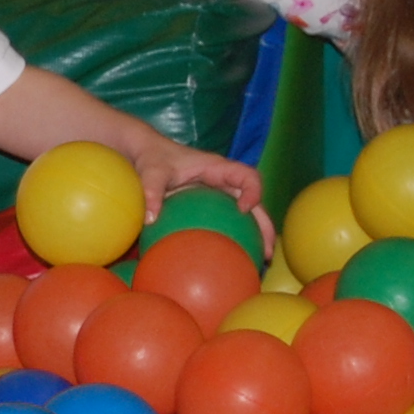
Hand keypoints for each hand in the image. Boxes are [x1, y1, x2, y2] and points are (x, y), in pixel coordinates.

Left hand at [135, 140, 273, 254]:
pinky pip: (228, 219)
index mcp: (216, 168)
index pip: (247, 176)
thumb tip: (150, 219)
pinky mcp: (210, 204)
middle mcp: (224, 180)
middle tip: (267, 251)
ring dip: (256, 235)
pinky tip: (231, 257)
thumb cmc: (152, 157)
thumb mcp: (151, 172)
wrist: (146, 152)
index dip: (253, 191)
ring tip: (260, 260)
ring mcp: (219, 193)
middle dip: (264, 225)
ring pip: (246, 214)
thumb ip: (151, 191)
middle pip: (255, 202)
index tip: (245, 209)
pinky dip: (235, 236)